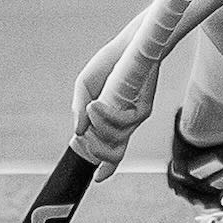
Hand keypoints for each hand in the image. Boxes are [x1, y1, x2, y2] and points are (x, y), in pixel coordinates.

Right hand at [71, 22, 155, 181]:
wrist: (129, 44)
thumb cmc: (109, 65)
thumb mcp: (85, 87)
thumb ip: (78, 110)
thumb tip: (77, 133)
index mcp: (111, 121)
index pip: (111, 150)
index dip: (106, 167)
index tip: (97, 178)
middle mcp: (125, 123)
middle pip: (114, 153)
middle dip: (96, 152)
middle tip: (84, 138)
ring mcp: (135, 116)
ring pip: (117, 138)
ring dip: (98, 127)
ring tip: (90, 106)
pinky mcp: (144, 107)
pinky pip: (124, 122)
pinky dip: (106, 116)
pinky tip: (95, 104)